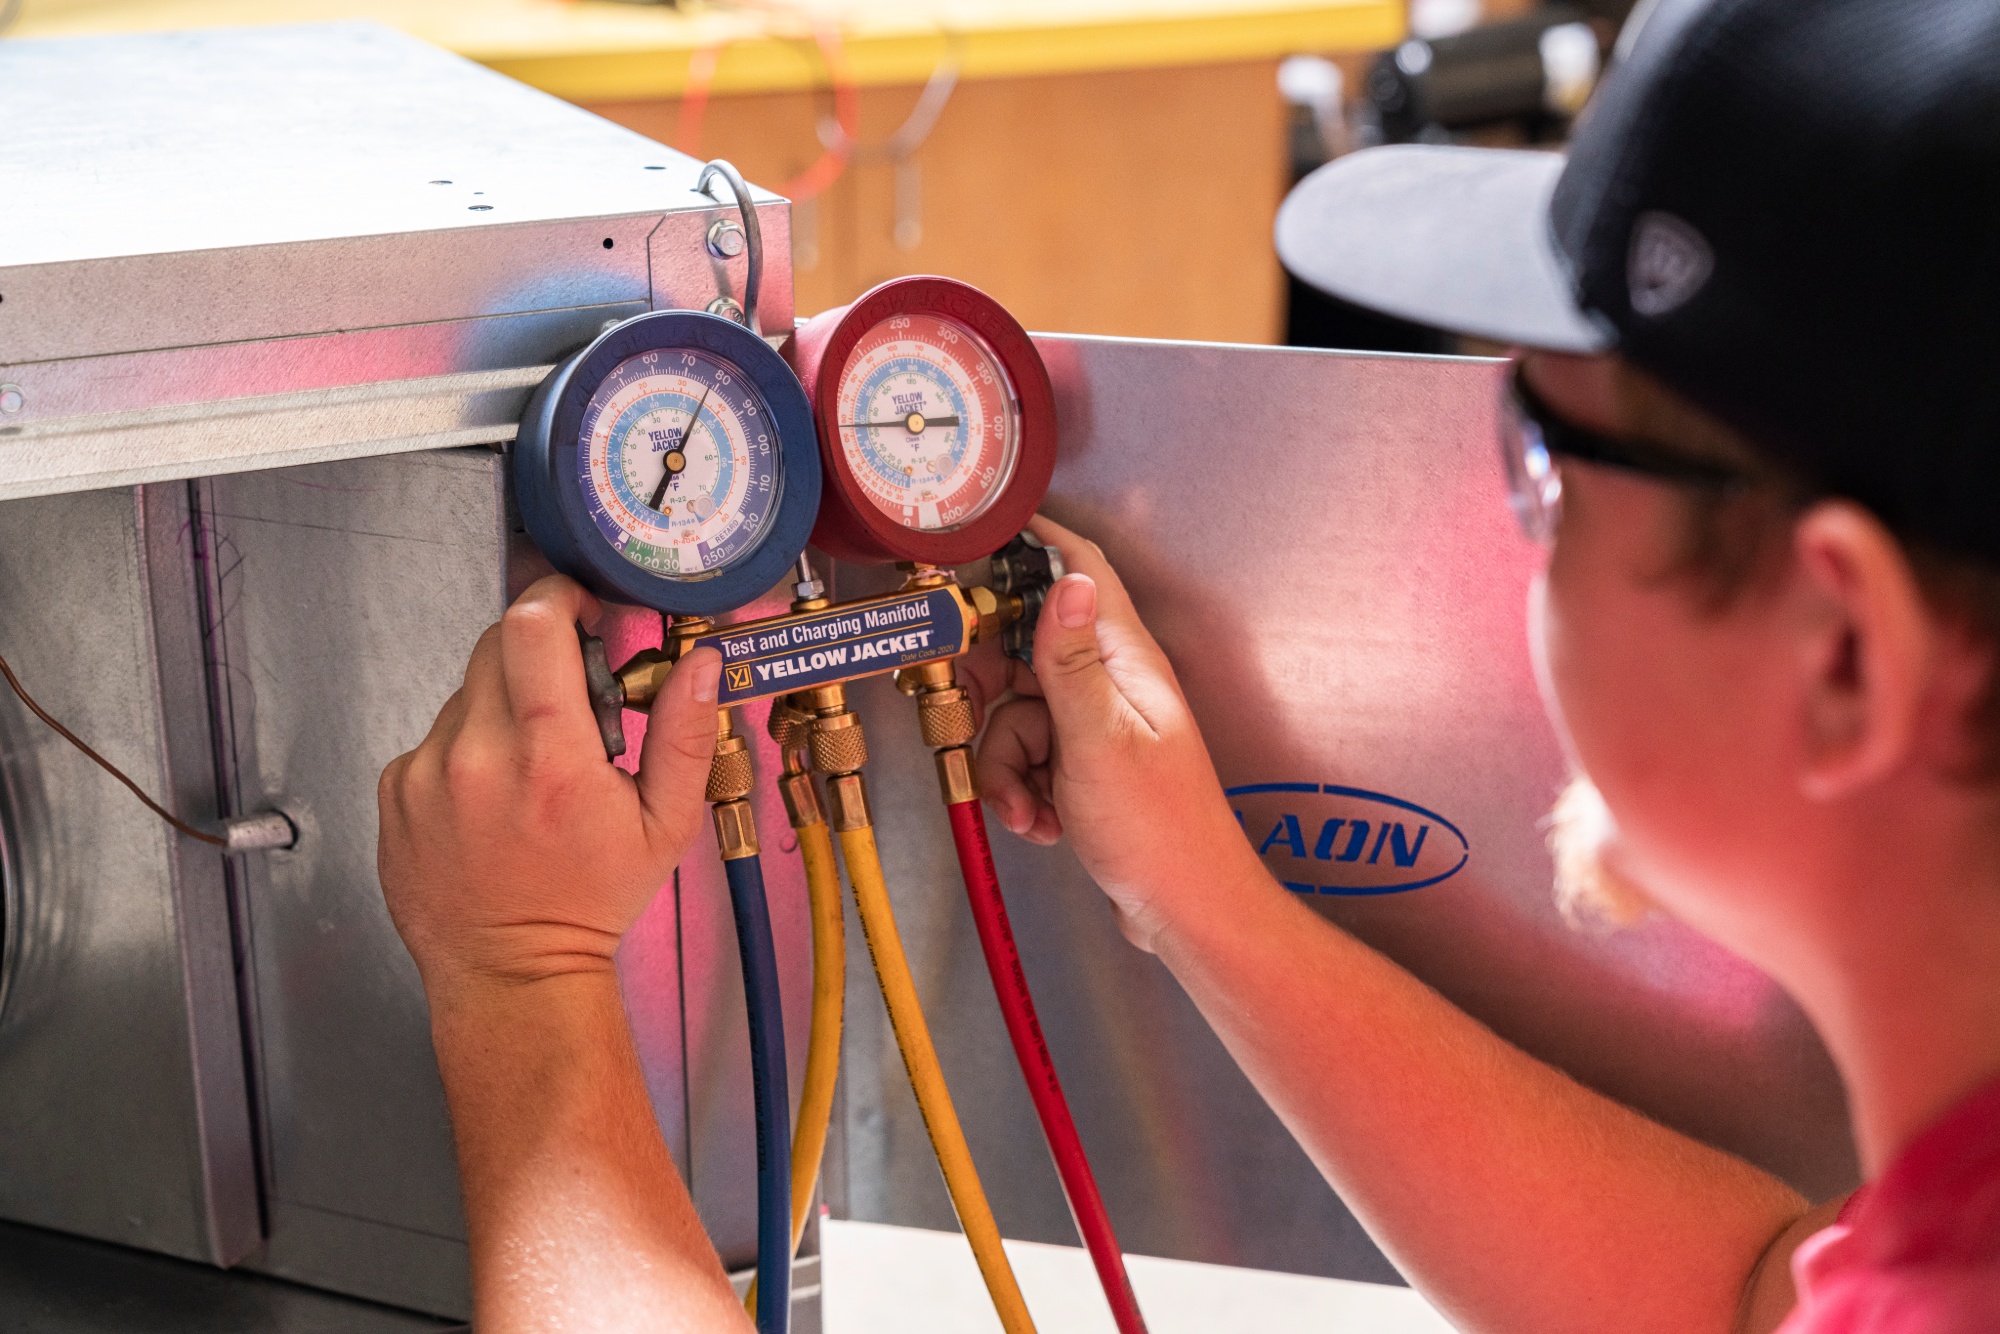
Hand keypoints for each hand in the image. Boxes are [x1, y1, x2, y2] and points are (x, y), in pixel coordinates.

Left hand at [378, 575, 723, 993]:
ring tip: (532, 770)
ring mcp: (428, 773)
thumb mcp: (664, 824)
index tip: (580, 611)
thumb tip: (700, 664)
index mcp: (551, 757)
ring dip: (504, 707)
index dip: (559, 600)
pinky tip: (494, 798)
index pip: (534, 626)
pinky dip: (469, 749)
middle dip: (539, 651)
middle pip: (498, 644)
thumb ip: (683, 735)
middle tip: (571, 701)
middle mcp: (479, 757)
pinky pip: (437, 737)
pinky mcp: (397, 790)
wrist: (511, 972)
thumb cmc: (589, 902)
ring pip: (468, 692)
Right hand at [975, 516, 1258, 951]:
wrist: (1184, 909)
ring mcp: (1099, 722)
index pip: (1079, 568)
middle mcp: (1113, 680)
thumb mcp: (1098, 740)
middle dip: (992, 692)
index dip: (1029, 544)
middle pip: (1026, 648)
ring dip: (1008, 762)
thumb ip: (1072, 659)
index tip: (976, 547)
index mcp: (1125, 659)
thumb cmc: (1159, 832)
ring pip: (1018, 711)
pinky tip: (1041, 818)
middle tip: (979, 722)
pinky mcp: (1086, 761)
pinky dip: (1023, 787)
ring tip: (1029, 804)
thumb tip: (1067, 577)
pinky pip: (1030, 754)